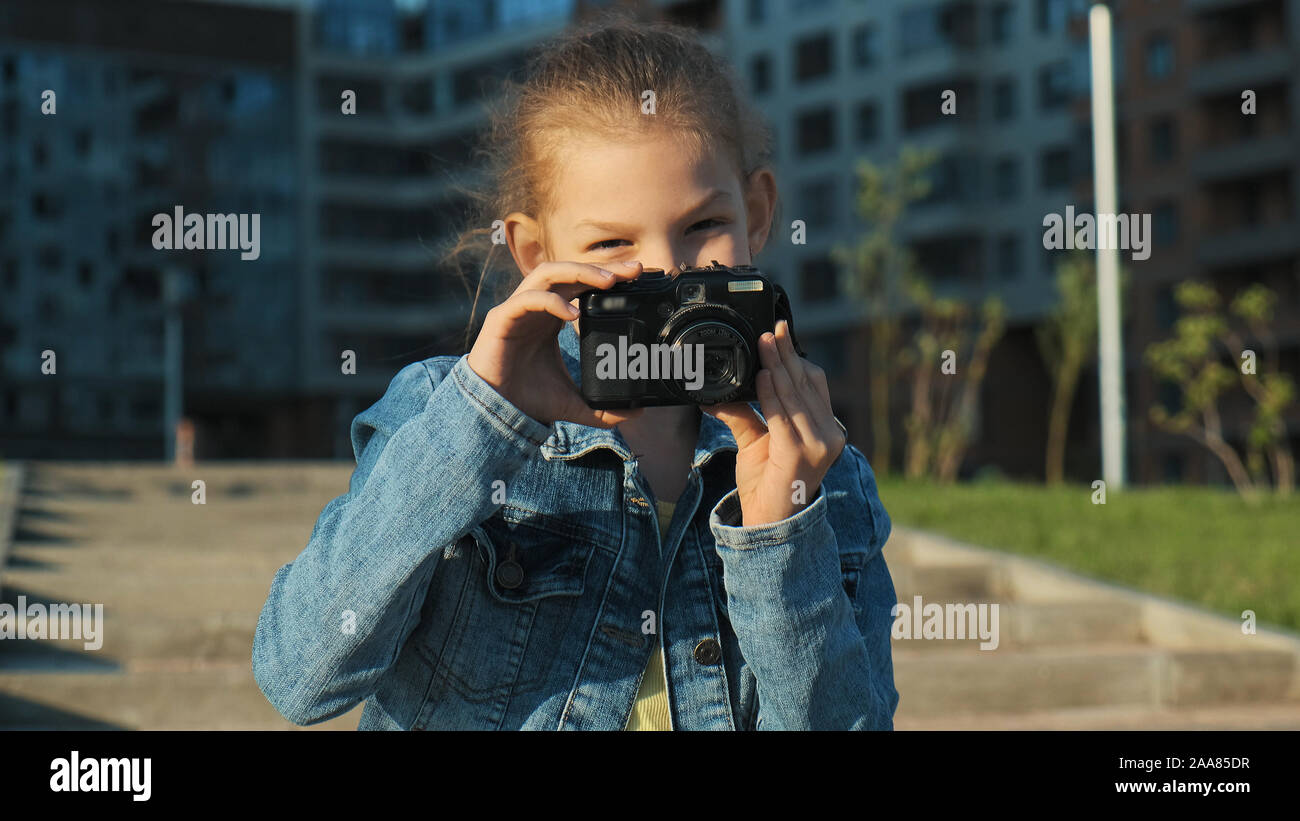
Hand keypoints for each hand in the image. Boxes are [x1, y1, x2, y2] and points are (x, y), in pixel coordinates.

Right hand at [466, 260, 644, 427]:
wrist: (493, 411)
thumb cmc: (527, 398)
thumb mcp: (574, 402)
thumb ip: (603, 407)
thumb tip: (636, 412)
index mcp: (552, 315)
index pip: (581, 284)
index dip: (607, 276)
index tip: (637, 276)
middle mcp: (536, 306)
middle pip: (569, 271)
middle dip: (601, 267)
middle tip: (633, 270)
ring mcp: (517, 308)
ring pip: (548, 273)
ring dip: (579, 272)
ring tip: (608, 281)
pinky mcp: (502, 319)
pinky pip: (528, 299)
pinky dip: (552, 301)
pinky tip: (574, 314)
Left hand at [704, 320, 845, 526]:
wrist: (770, 524)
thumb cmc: (767, 484)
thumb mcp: (755, 441)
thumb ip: (742, 413)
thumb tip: (716, 393)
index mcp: (825, 427)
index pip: (814, 382)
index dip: (796, 357)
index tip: (778, 333)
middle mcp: (829, 434)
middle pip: (805, 383)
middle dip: (785, 355)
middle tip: (770, 331)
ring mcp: (820, 444)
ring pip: (795, 396)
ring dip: (777, 367)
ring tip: (764, 345)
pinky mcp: (802, 453)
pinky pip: (784, 417)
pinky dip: (772, 395)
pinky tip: (762, 377)